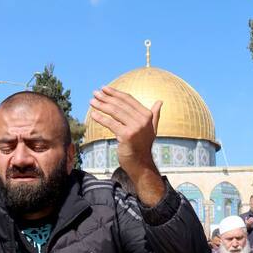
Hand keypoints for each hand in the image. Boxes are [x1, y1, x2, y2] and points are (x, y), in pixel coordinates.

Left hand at [89, 86, 164, 205]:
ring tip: (92, 101)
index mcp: (147, 115)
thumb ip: (155, 115)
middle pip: (120, 104)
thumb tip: (160, 101)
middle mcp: (143, 120)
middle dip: (106, 98)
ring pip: (115, 112)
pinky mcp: (126, 135)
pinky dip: (101, 118)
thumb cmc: (143, 146)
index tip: (104, 89)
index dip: (115, 93)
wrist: (141, 164)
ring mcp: (135, 128)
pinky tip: (93, 115)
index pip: (129, 100)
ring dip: (101, 105)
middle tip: (95, 93)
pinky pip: (111, 124)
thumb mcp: (152, 129)